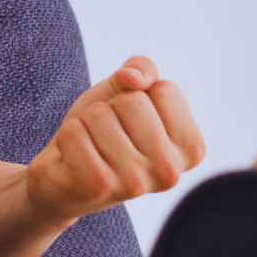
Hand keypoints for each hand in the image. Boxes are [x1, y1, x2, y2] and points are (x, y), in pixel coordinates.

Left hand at [25, 55, 206, 221]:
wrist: (65, 172)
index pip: (166, 89)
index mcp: (191, 149)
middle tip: (106, 135)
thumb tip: (130, 77)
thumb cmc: (104, 129)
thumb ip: (143, 69)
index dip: (139, 94)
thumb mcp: (128, 91)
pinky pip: (74, 132)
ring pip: (100, 115)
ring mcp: (135, 183)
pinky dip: (67, 136)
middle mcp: (170, 172)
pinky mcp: (98, 187)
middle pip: (132, 102)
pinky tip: (73, 158)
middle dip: (110, 108)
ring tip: (90, 146)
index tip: (131, 121)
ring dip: (86, 123)